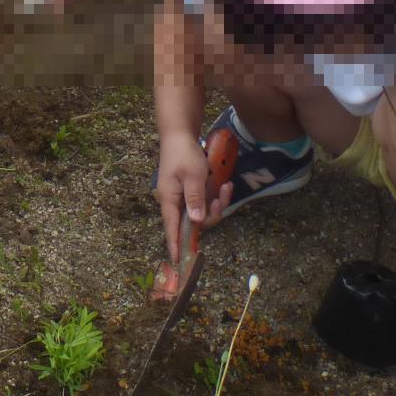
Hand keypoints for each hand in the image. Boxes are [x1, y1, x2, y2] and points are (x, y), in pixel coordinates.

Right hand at [156, 135, 231, 266]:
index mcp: (170, 199)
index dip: (176, 245)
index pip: (171, 228)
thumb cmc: (183, 154)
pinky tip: (225, 184)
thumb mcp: (192, 176)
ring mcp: (184, 196)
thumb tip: (196, 222)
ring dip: (217, 203)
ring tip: (226, 186)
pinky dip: (216, 195)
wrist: (180, 134)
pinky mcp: (192, 190)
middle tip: (222, 200)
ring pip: (202, 211)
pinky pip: (205, 201)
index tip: (179, 261)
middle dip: (212, 214)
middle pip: (193, 221)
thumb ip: (195, 199)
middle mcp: (176, 201)